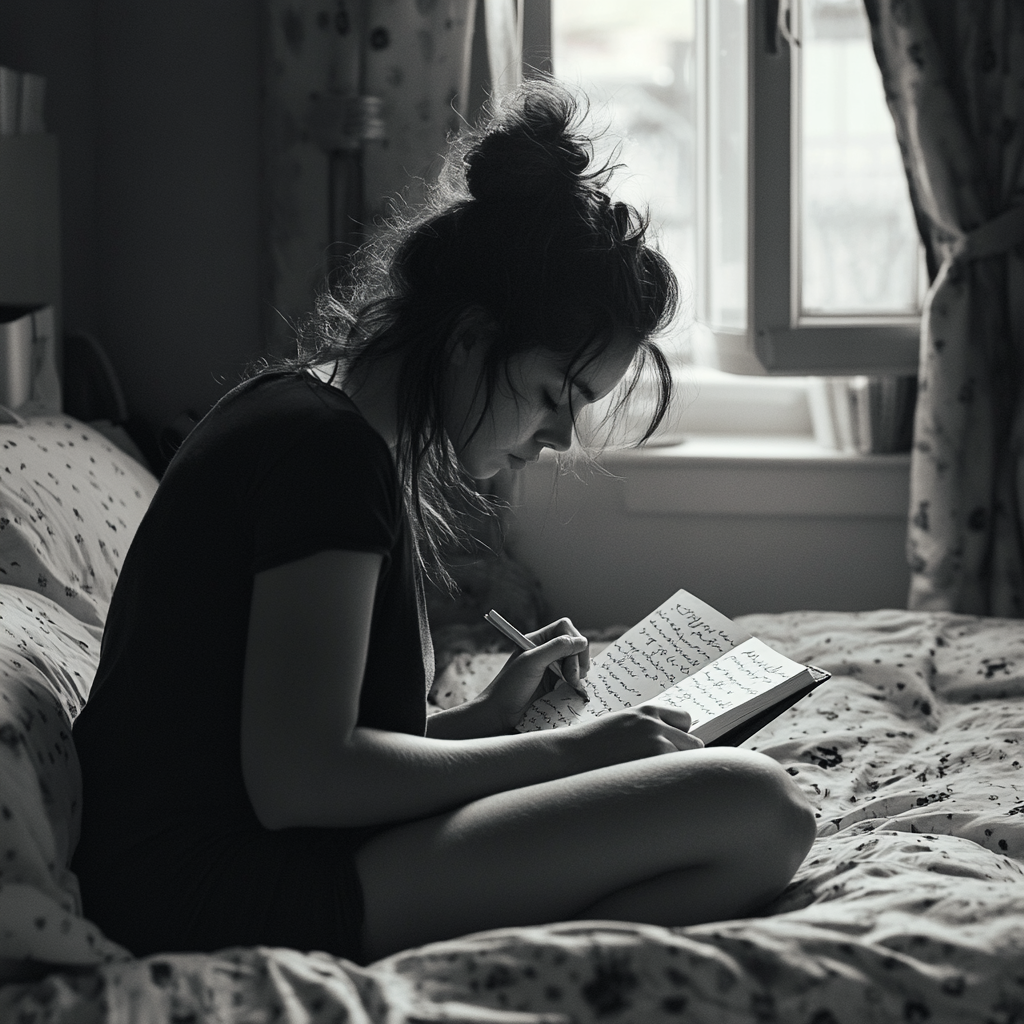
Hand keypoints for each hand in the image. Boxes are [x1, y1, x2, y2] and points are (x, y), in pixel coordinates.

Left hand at [475, 617, 589, 731]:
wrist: (500, 713)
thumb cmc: (510, 686)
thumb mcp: (532, 662)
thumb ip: (556, 648)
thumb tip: (582, 641)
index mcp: (537, 640)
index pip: (564, 628)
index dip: (574, 640)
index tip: (573, 659)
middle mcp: (545, 651)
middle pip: (574, 644)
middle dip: (577, 660)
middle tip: (573, 678)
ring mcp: (551, 667)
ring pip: (575, 661)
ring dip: (578, 672)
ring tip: (573, 685)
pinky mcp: (554, 683)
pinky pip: (573, 676)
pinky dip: (577, 681)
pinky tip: (573, 689)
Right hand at [565, 703, 703, 771]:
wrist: (568, 755)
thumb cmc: (592, 745)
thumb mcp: (622, 725)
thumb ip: (647, 728)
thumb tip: (672, 742)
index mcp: (646, 711)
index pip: (685, 719)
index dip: (679, 735)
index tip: (671, 747)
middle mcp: (654, 724)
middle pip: (693, 742)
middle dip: (681, 756)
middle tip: (661, 768)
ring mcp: (655, 745)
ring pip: (686, 762)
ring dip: (675, 771)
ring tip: (653, 779)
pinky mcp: (651, 765)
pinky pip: (676, 776)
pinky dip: (668, 783)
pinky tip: (651, 786)